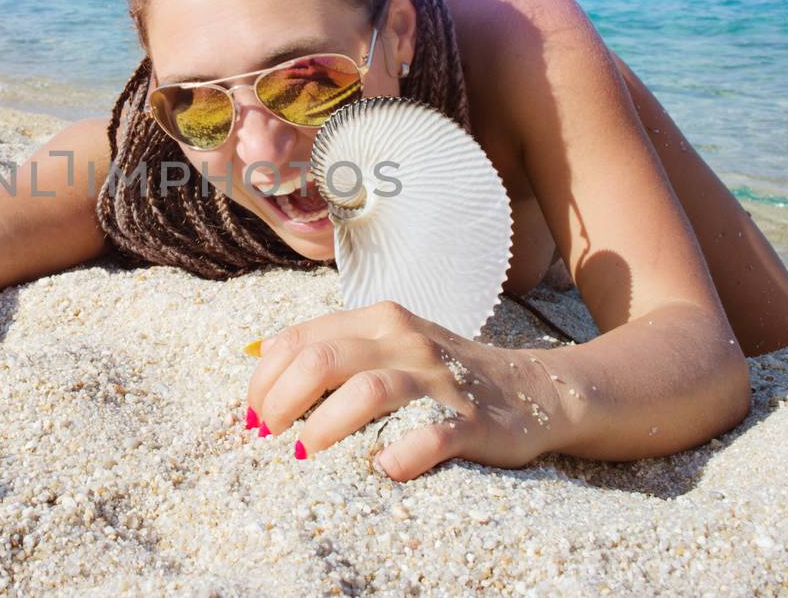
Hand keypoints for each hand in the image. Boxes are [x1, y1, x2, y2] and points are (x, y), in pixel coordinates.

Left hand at [244, 300, 563, 480]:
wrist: (535, 389)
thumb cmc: (442, 373)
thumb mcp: (389, 343)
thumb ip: (335, 347)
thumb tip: (262, 363)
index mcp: (379, 319)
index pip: (299, 339)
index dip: (263, 379)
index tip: (253, 415)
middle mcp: (405, 340)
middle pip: (322, 360)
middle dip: (281, 401)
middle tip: (269, 437)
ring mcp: (438, 379)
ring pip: (367, 391)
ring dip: (325, 426)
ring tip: (305, 455)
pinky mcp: (469, 421)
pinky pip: (428, 438)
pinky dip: (399, 456)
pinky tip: (381, 469)